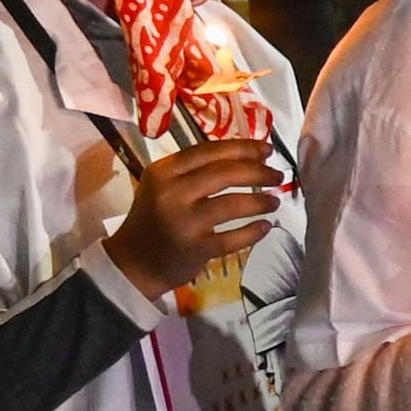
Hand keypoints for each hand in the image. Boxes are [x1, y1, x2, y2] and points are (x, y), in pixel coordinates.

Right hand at [103, 140, 279, 299]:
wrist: (133, 263)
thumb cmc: (154, 219)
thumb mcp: (163, 185)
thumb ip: (195, 170)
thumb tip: (248, 156)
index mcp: (164, 171)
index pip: (209, 150)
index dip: (243, 147)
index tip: (266, 150)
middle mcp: (172, 193)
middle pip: (225, 173)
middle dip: (258, 172)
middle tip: (278, 175)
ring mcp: (184, 222)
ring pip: (233, 204)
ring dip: (261, 201)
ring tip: (275, 201)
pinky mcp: (195, 249)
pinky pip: (234, 237)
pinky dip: (254, 231)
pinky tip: (265, 227)